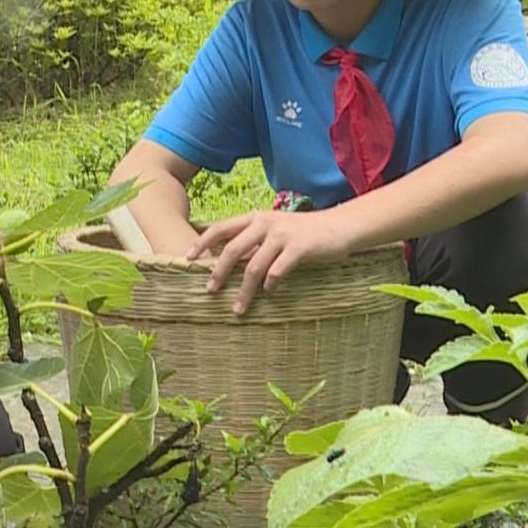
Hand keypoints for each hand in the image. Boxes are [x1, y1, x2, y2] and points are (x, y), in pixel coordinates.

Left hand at [186, 209, 355, 315]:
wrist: (340, 226)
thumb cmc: (304, 232)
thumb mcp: (275, 230)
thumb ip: (254, 241)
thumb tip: (228, 262)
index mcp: (255, 218)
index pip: (221, 228)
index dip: (202, 242)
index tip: (188, 258)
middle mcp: (265, 223)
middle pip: (232, 249)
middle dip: (218, 272)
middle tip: (209, 291)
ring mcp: (282, 235)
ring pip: (254, 265)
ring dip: (244, 290)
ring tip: (238, 309)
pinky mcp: (299, 247)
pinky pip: (278, 270)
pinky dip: (270, 285)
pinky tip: (269, 294)